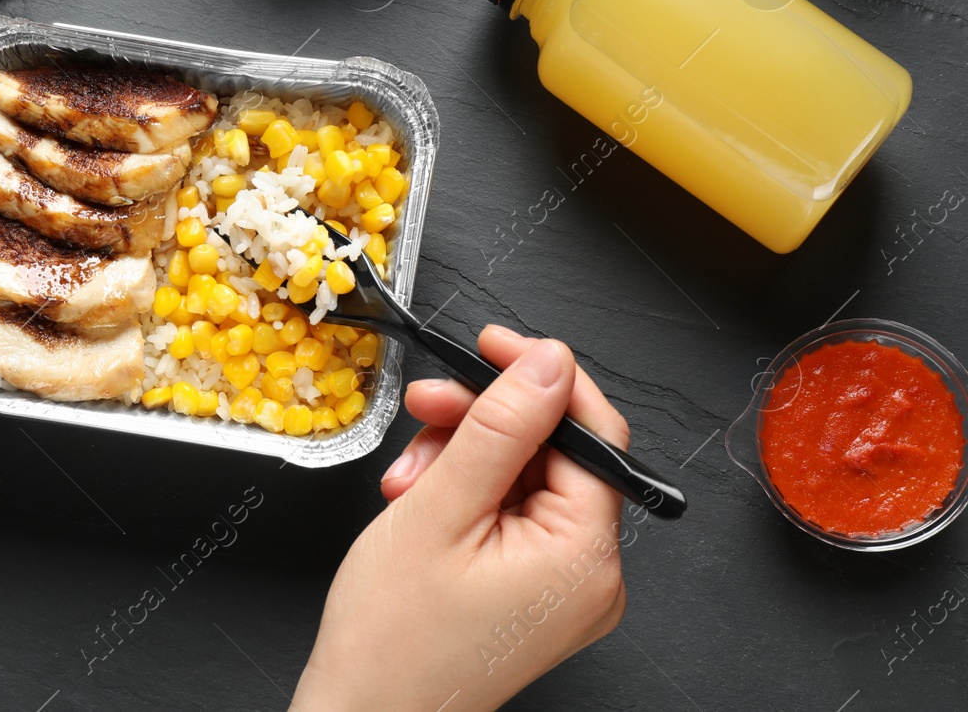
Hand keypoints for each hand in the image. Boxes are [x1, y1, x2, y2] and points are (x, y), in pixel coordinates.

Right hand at [292, 326, 629, 711]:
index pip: (593, 432)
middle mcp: (592, 576)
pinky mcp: (536, 594)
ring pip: (526, 479)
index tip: (490, 344)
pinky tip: (420, 500)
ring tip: (407, 479)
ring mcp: (565, 589)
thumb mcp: (439, 508)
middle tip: (425, 408)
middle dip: (483, 424)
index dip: (540, 377)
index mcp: (585, 557)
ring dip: (464, 459)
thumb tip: (548, 363)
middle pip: (555, 453)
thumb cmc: (391, 640)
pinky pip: (513, 515)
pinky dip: (466, 496)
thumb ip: (500, 427)